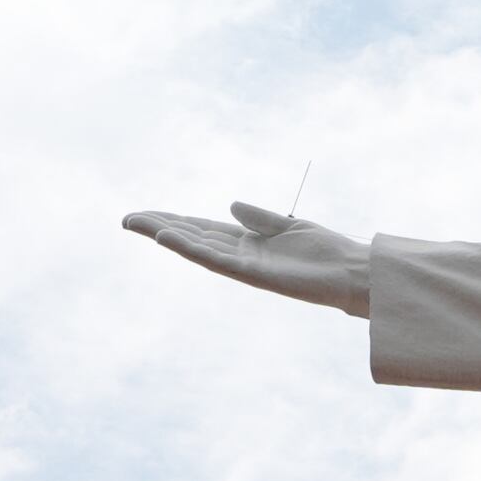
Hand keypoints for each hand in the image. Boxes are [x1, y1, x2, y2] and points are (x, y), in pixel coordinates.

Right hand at [125, 200, 374, 318]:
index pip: (201, 229)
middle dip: (159, 227)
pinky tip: (170, 238)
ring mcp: (244, 266)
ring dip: (166, 236)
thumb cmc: (327, 252)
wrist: (353, 273)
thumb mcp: (288, 226)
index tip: (145, 213)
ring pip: (196, 248)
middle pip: (191, 237)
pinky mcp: (253, 274)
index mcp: (246, 242)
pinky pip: (216, 260)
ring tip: (137, 224)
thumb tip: (231, 205)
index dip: (173, 220)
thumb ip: (259, 217)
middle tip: (127, 218)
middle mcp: (240, 255)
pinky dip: (191, 249)